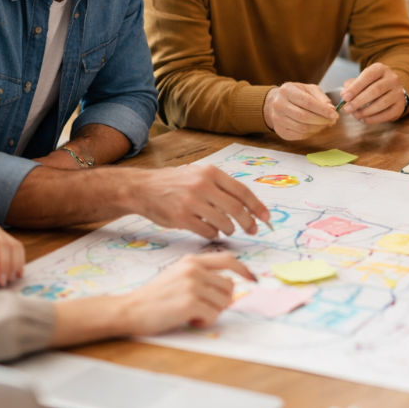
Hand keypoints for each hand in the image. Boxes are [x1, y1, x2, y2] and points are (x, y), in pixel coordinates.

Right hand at [117, 252, 256, 334]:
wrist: (130, 309)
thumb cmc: (155, 297)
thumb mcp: (177, 275)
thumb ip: (201, 275)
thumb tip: (230, 285)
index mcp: (192, 261)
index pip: (228, 259)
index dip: (244, 270)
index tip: (253, 279)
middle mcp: (194, 270)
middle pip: (229, 287)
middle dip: (221, 302)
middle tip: (202, 309)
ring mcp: (193, 285)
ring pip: (224, 302)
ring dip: (212, 313)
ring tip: (192, 314)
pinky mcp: (190, 303)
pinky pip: (213, 315)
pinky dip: (204, 322)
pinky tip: (188, 320)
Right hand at [128, 164, 270, 239]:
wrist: (142, 188)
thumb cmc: (174, 183)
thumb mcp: (198, 174)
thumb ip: (220, 186)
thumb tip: (249, 205)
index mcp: (211, 173)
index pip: (242, 191)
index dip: (257, 206)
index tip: (266, 218)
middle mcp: (202, 185)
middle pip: (236, 209)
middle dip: (248, 222)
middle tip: (253, 230)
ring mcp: (191, 202)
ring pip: (224, 223)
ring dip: (230, 229)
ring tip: (228, 229)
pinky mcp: (181, 218)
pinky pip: (208, 231)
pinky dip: (214, 234)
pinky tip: (212, 232)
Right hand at [263, 82, 337, 139]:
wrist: (276, 102)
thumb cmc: (295, 94)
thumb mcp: (308, 89)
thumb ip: (321, 98)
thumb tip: (331, 109)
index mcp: (287, 91)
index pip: (307, 102)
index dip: (323, 110)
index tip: (334, 114)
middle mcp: (279, 105)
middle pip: (304, 116)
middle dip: (322, 120)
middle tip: (332, 120)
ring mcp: (278, 119)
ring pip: (302, 128)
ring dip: (318, 128)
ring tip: (325, 124)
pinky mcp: (280, 131)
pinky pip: (299, 135)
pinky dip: (311, 133)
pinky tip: (316, 128)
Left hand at [340, 63, 405, 123]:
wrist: (391, 91)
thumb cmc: (372, 85)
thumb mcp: (362, 80)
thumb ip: (351, 86)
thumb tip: (344, 94)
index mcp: (381, 69)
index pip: (368, 76)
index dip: (355, 87)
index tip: (345, 97)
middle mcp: (392, 79)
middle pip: (375, 90)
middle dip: (359, 101)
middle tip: (347, 109)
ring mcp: (398, 92)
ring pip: (382, 103)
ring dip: (365, 111)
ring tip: (355, 115)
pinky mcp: (400, 106)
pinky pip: (387, 114)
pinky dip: (374, 119)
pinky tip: (364, 119)